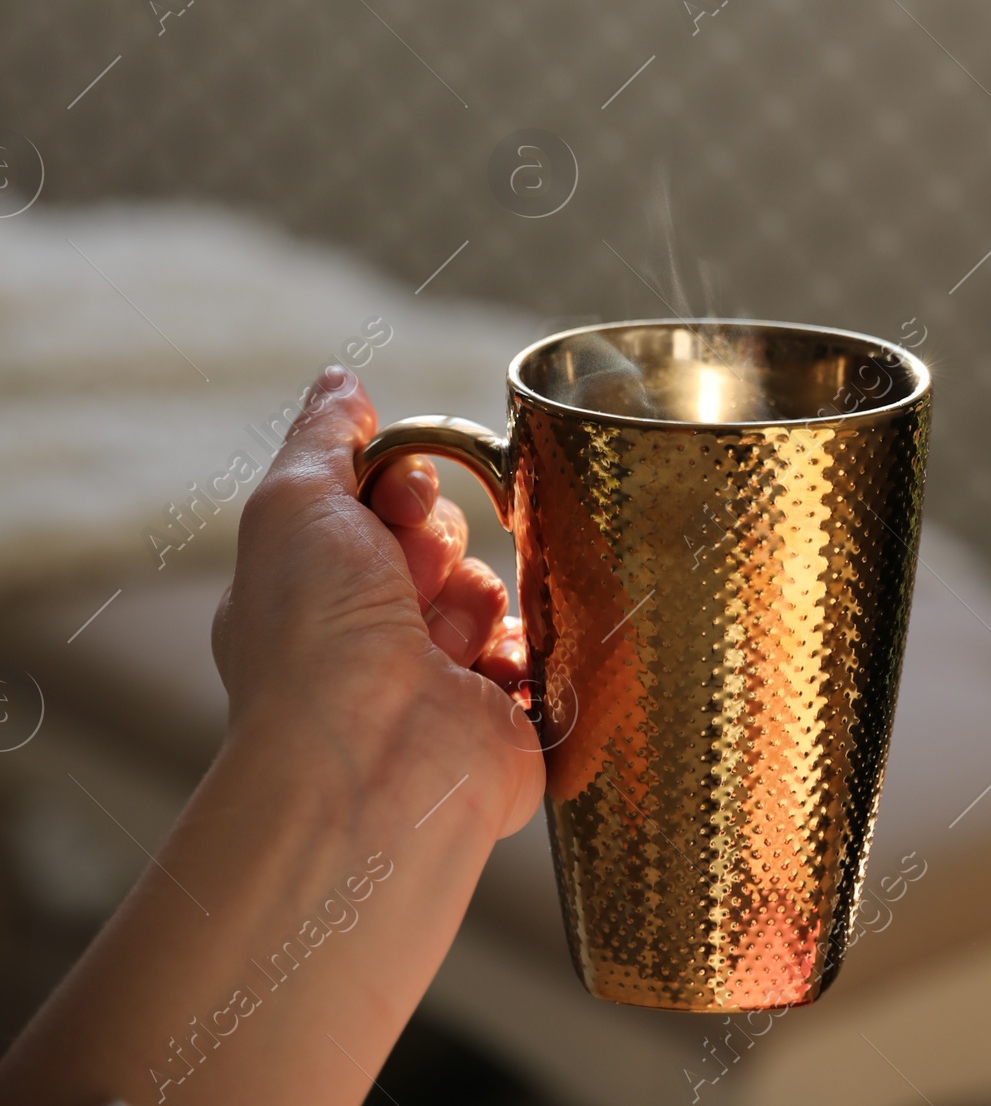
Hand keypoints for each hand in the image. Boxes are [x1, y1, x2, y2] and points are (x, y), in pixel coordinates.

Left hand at [212, 365, 542, 840]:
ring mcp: (438, 684)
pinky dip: (528, 653)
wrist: (371, 765)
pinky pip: (538, 658)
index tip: (396, 498)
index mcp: (317, 590)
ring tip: (448, 641)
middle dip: (437, 540)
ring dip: (476, 599)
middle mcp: (371, 638)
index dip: (400, 483)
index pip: (379, 502)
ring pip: (490, 592)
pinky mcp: (502, 726)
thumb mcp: (294, 503)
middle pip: (439, 539)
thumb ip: (322, 436)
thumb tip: (341, 383)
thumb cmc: (312, 638)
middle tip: (412, 575)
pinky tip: (498, 667)